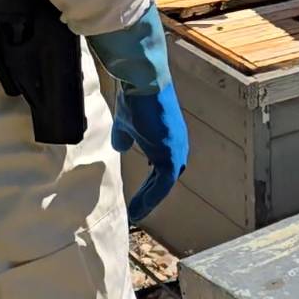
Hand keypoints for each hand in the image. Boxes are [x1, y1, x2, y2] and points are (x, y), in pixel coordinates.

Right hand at [111, 85, 188, 223]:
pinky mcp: (171, 155)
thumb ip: (125, 137)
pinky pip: (164, 184)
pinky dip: (151, 198)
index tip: (138, 198)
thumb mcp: (126, 123)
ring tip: (136, 214)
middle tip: (137, 211)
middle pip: (166, 179)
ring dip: (150, 200)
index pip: (162, 168)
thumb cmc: (135, 98)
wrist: (142, 83)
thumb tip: (121, 147)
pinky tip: (138, 210)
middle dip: (151, 195)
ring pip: (165, 184)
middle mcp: (178, 146)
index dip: (151, 184)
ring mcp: (177, 150)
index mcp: (169, 139)